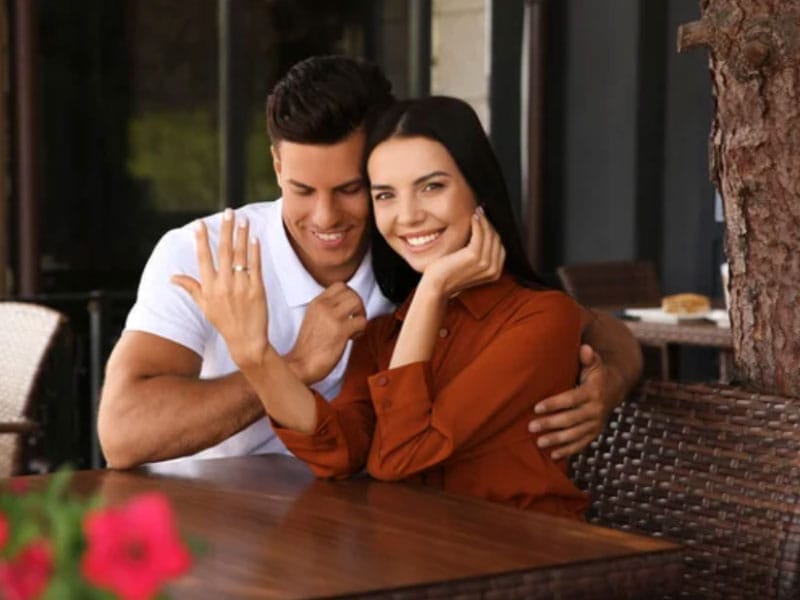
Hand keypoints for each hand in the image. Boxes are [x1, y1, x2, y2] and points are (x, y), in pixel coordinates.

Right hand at [171, 210, 268, 367]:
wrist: (246, 341)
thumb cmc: (224, 323)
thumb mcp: (204, 306)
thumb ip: (191, 288)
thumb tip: (172, 277)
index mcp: (209, 288)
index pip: (203, 258)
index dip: (201, 240)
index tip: (200, 223)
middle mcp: (223, 285)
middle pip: (223, 251)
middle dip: (225, 230)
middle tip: (228, 212)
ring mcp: (241, 286)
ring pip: (240, 255)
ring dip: (242, 235)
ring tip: (243, 219)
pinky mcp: (257, 289)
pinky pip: (255, 266)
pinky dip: (255, 251)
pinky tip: (254, 238)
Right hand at [286, 283, 367, 383]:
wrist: (300, 366)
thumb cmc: (308, 348)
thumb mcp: (313, 320)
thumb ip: (327, 310)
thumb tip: (347, 308)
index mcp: (316, 303)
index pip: (339, 285)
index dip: (349, 296)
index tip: (348, 310)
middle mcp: (323, 306)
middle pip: (351, 292)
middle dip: (358, 305)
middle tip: (354, 319)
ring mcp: (331, 317)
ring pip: (357, 301)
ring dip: (361, 314)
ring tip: (353, 327)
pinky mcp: (340, 331)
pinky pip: (361, 321)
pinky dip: (361, 329)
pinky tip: (352, 338)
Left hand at [420, 206, 505, 298]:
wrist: (437, 286)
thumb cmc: (450, 274)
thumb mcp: (470, 266)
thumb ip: (480, 255)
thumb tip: (484, 233)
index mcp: (495, 272)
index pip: (500, 246)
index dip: (494, 230)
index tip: (486, 219)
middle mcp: (493, 269)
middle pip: (497, 238)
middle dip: (490, 223)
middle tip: (482, 211)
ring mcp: (485, 263)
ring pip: (490, 235)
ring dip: (484, 220)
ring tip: (477, 211)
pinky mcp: (475, 256)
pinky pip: (480, 234)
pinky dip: (477, 223)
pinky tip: (473, 217)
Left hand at [528, 344, 619, 459]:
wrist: (614, 389)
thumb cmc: (596, 374)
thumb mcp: (594, 364)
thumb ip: (587, 357)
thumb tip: (584, 348)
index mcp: (593, 392)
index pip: (571, 399)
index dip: (554, 404)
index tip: (537, 407)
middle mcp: (596, 410)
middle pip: (571, 419)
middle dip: (550, 424)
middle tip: (531, 426)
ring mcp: (596, 424)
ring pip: (575, 435)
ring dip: (556, 440)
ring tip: (539, 442)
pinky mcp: (595, 433)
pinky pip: (581, 444)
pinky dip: (568, 450)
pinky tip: (553, 455)